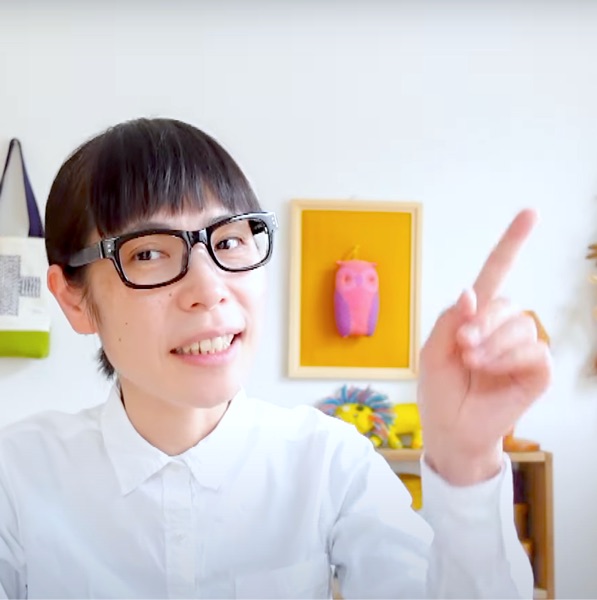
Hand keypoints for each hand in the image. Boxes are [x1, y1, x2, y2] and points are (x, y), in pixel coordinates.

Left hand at [418, 209, 551, 484]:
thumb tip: (472, 291)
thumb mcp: (432, 351)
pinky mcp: (537, 369)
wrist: (451, 430)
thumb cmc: (440, 391)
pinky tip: (490, 371)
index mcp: (476, 317)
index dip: (512, 244)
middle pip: (505, 302)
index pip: (497, 273)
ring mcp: (521, 348)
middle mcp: (502, 327)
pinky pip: (533, 349)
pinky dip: (507, 358)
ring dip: (491, 344)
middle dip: (481, 322)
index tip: (530, 213)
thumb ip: (450, 319)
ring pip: (520, 324)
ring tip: (472, 363)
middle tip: (463, 346)